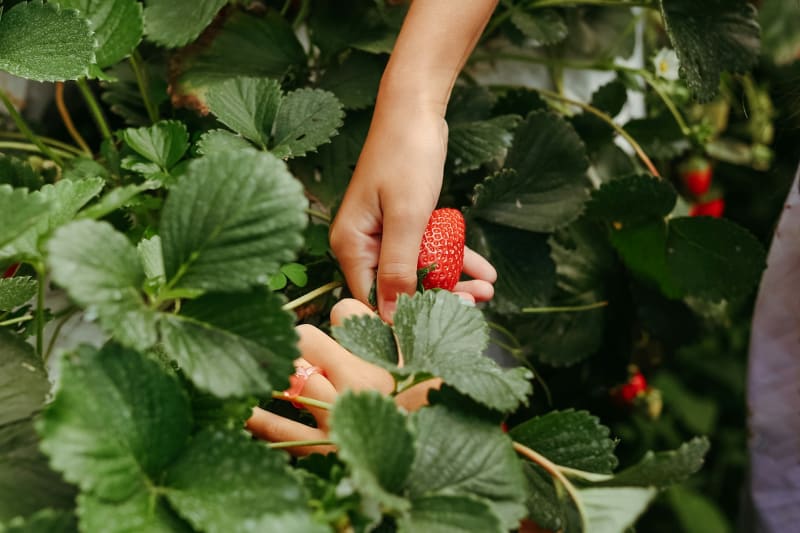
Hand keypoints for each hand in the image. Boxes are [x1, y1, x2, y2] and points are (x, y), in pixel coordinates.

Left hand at [246, 298, 441, 455]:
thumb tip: (463, 297)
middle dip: (299, 338)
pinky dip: (257, 419)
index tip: (344, 325)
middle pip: (305, 339)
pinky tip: (241, 411)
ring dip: (271, 368)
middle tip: (299, 344)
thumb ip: (423, 337)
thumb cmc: (437, 416)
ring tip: (255, 364)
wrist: (432, 466)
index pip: (345, 315)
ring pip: (286, 378)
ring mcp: (331, 418)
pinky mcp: (318, 451)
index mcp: (379, 362)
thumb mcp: (434, 374)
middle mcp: (351, 385)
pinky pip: (279, 431)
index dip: (342, 316)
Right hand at [330, 103, 496, 319]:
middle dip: (439, 297)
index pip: (371, 298)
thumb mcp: (406, 215)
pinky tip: (484, 268)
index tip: (438, 324)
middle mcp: (364, 243)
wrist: (415, 109)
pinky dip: (454, 257)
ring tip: (489, 289)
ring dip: (454, 278)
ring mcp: (384, 233)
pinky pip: (429, 250)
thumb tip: (390, 316)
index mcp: (352, 244)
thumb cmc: (405, 155)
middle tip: (476, 304)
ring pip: (420, 270)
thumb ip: (398, 267)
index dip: (403, 315)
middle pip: (398, 287)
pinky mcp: (404, 223)